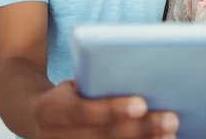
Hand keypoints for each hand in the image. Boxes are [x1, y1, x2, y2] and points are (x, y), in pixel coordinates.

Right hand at [31, 80, 178, 138]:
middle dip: (139, 129)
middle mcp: (53, 137)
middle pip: (101, 137)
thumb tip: (135, 74)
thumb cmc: (66, 96)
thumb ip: (93, 83)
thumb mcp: (71, 85)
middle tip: (170, 119)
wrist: (35, 118)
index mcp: (49, 110)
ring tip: (170, 135)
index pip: (81, 112)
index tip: (141, 104)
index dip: (111, 109)